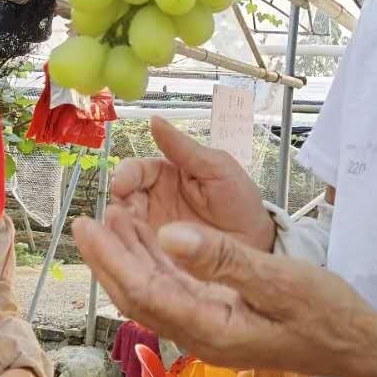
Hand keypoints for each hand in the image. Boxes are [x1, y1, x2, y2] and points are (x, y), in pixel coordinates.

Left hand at [73, 208, 376, 376]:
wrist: (358, 346)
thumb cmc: (327, 314)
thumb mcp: (280, 280)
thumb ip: (224, 259)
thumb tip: (169, 234)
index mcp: (211, 329)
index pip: (145, 292)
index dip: (112, 259)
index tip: (88, 226)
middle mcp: (202, 336)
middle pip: (139, 297)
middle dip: (108, 260)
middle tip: (84, 222)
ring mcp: (209, 332)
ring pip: (153, 296)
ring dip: (127, 262)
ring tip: (108, 225)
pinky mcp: (219, 323)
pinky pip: (172, 294)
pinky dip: (153, 268)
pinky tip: (148, 244)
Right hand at [110, 116, 276, 252]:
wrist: (259, 246)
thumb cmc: (240, 202)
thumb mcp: (217, 169)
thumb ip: (184, 148)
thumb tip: (154, 120)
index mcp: (166, 175)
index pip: (137, 171)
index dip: (126, 175)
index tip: (120, 185)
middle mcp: (153, 201)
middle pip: (124, 200)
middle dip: (118, 205)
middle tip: (117, 215)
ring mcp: (153, 230)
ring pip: (125, 227)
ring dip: (119, 229)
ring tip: (121, 236)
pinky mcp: (156, 256)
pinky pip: (136, 251)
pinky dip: (129, 251)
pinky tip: (130, 254)